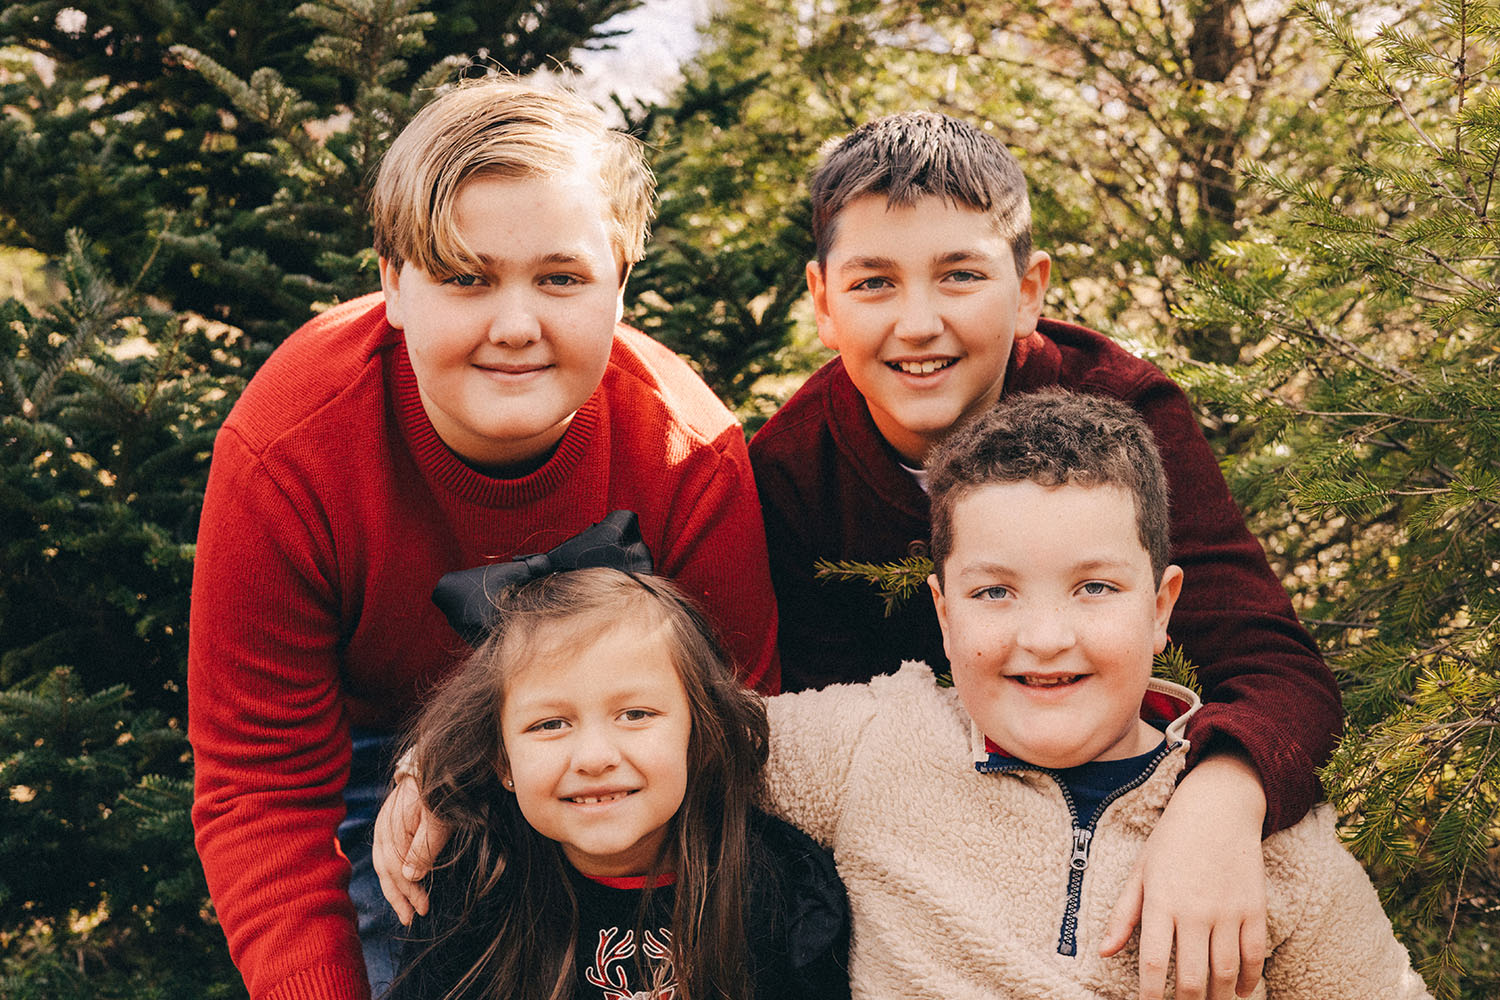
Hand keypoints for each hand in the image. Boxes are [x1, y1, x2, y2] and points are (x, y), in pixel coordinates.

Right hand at [372, 772, 450, 925]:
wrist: (442, 756)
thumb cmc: (444, 787)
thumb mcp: (440, 819)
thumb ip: (424, 848)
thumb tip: (410, 878)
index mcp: (393, 827)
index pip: (395, 869)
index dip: (407, 892)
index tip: (422, 910)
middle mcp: (384, 825)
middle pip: (386, 867)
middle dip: (397, 895)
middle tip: (410, 918)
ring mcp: (386, 820)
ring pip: (383, 860)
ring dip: (394, 886)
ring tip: (404, 907)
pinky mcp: (392, 817)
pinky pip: (385, 849)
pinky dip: (391, 868)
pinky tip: (397, 878)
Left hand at [1100, 752, 1268, 999]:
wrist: (1218, 808)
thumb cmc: (1171, 841)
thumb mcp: (1140, 871)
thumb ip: (1122, 914)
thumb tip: (1103, 952)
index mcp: (1160, 901)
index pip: (1152, 962)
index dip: (1149, 994)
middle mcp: (1194, 910)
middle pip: (1191, 977)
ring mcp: (1228, 910)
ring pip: (1225, 972)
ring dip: (1218, 997)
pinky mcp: (1254, 908)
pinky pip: (1254, 955)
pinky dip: (1249, 980)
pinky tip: (1241, 992)